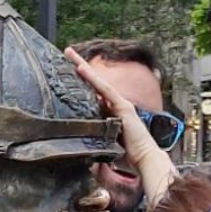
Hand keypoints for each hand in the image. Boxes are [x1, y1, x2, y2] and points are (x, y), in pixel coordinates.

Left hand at [64, 47, 175, 207]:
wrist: (143, 159)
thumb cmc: (126, 156)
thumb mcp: (104, 146)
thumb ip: (93, 143)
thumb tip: (78, 152)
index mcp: (109, 113)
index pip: (93, 93)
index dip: (82, 81)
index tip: (69, 70)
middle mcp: (114, 105)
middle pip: (94, 83)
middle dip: (80, 66)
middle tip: (67, 52)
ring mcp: (119, 104)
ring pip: (97, 81)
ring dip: (83, 66)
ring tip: (70, 53)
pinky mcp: (122, 106)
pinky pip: (104, 89)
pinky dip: (92, 78)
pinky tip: (81, 68)